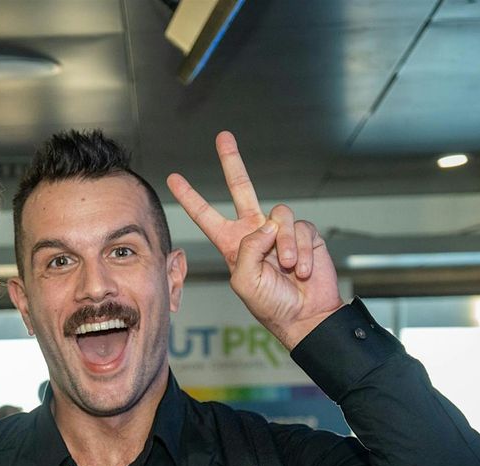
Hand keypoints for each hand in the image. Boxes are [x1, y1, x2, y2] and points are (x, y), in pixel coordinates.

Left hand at [166, 132, 343, 349]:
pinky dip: (302, 249)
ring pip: (278, 214)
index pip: (206, 215)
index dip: (191, 197)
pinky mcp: (304, 233)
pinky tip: (302, 269)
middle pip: (241, 188)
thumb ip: (248, 249)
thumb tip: (266, 223)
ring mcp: (279, 231)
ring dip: (284, 245)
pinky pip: (300, 228)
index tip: (174, 178)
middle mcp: (254, 232)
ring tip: (287, 268)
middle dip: (231, 161)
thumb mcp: (244, 281)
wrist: (306, 315)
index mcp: (232, 244)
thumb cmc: (271, 305)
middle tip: (223, 137)